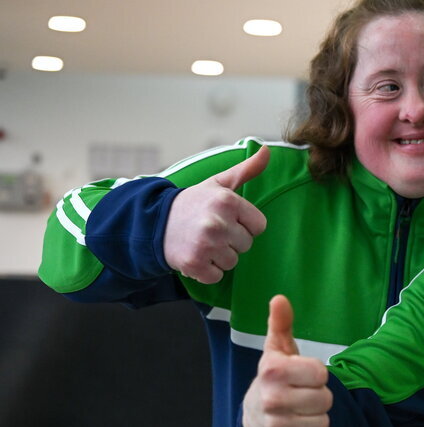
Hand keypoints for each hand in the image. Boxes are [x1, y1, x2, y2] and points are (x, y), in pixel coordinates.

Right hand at [164, 146, 269, 283]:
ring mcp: (206, 245)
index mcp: (227, 201)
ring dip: (220, 257)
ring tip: (203, 242)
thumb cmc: (193, 204)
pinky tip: (196, 255)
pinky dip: (207, 271)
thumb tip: (268, 150)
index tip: (228, 219)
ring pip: (233, 262)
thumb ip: (246, 170)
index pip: (259, 226)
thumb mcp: (218, 184)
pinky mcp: (194, 264)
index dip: (245, 225)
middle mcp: (218, 222)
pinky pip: (217, 276)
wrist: (153, 223)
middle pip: (246, 245)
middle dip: (232, 240)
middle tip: (211, 231)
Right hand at [242, 295, 332, 426]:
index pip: (321, 374)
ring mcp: (274, 426)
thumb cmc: (275, 376)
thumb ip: (281, 323)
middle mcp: (270, 399)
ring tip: (302, 411)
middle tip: (304, 394)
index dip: (317, 374)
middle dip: (320, 397)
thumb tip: (280, 298)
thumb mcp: (278, 348)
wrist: (253, 414)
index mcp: (273, 371)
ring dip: (317, 418)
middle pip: (325, 400)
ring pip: (323, 424)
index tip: (305, 374)